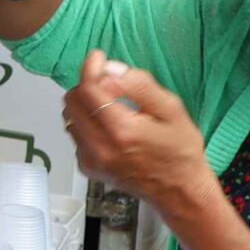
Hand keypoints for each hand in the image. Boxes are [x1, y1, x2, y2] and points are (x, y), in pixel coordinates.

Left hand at [62, 51, 214, 209]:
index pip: (88, 89)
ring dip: (84, 105)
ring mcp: (91, 160)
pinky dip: (86, 125)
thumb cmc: (180, 150)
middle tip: (109, 85)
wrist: (179, 191)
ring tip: (111, 107)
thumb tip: (109, 69)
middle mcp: (100, 147)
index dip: (90, 68)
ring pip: (70, 118)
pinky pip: (76, 135)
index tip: (98, 58)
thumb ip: (139, 86)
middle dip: (87, 86)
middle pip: (72, 102)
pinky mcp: (87, 168)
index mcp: (122, 130)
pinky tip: (109, 129)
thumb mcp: (171, 110)